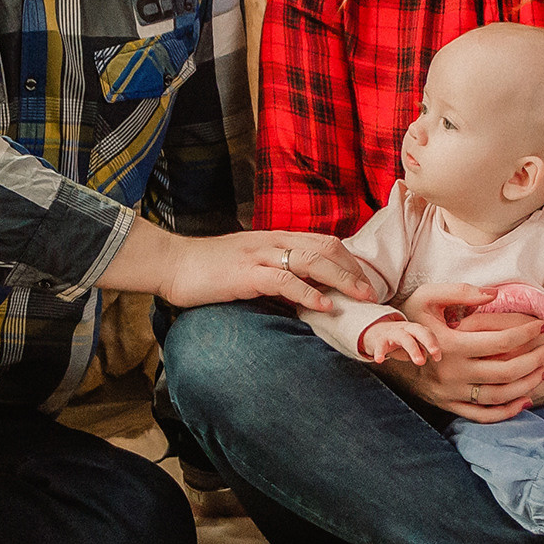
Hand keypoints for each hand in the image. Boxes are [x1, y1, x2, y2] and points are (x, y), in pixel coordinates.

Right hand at [101, 220, 375, 311]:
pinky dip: (307, 292)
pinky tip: (322, 305)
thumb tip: (302, 288)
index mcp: (274, 238)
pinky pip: (283, 279)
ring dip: (341, 279)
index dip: (349, 260)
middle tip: (371, 293)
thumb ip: (274, 269)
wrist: (172, 263)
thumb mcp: (248, 263)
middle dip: (353, 270)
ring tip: (360, 297)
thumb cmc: (208, 269)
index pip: (323, 241)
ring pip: (312, 259)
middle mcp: (271, 241)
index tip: (364, 281)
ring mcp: (259, 255)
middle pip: (326, 247)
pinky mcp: (245, 274)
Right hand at [357, 318, 439, 365]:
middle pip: (419, 331)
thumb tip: (426, 356)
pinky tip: (379, 360)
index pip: (427, 333)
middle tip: (435, 353)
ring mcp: (392, 333)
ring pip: (404, 337)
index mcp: (414, 329)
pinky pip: (380, 346)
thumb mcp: (410, 344)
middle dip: (429, 341)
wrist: (372, 330)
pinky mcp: (379, 340)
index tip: (438, 358)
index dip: (434, 344)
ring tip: (420, 362)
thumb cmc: (396, 340)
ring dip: (413, 349)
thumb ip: (420, 349)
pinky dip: (380, 352)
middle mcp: (404, 329)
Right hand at [381, 284, 543, 422]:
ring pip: (498, 396)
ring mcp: (451, 393)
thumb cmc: (412, 318)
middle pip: (505, 372)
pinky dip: (507, 411)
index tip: (542, 326)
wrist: (386, 351)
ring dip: (527, 385)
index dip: (526, 334)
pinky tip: (526, 399)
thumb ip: (461, 292)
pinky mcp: (449, 405)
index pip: (500, 342)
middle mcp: (452, 373)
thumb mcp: (428, 297)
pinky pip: (483, 415)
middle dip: (534, 359)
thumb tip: (494, 294)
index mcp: (450, 345)